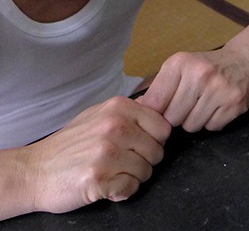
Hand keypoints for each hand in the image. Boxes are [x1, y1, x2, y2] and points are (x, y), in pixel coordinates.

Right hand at [25, 97, 170, 213]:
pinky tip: (105, 184)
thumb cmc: (69, 145)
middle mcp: (115, 127)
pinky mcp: (99, 177)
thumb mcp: (98, 115)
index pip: (163, 127)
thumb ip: (129, 112)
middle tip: (122, 162)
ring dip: (132, 177)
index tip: (139, 146)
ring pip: (146, 171)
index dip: (155, 141)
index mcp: (119, 108)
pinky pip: (131, 188)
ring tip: (111, 172)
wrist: (33, 171)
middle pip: (158, 151)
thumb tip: (160, 107)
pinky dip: (121, 191)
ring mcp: (107, 152)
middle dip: (144, 161)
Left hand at [137, 46, 248, 131]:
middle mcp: (201, 75)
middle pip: (173, 118)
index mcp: (181, 63)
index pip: (155, 102)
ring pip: (192, 126)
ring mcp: (220, 90)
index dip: (157, 111)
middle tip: (190, 104)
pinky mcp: (235, 104)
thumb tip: (136, 109)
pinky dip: (213, 122)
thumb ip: (159, 88)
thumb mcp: (181, 67)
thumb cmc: (208, 66)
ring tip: (205, 104)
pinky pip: (212, 127)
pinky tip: (218, 107)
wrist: (247, 59)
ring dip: (195, 120)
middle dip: (178, 116)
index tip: (164, 109)